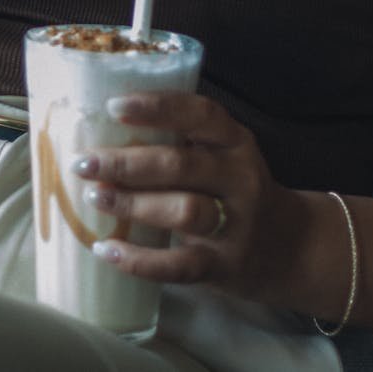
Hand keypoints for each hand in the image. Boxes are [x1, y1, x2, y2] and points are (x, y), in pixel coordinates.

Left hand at [73, 91, 310, 305]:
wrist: (289, 246)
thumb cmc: (235, 188)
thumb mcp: (223, 154)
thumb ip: (183, 139)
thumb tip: (104, 125)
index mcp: (236, 141)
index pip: (200, 114)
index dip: (157, 107)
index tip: (113, 106)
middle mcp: (240, 178)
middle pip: (181, 164)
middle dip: (127, 163)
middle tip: (84, 162)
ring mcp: (236, 224)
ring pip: (183, 210)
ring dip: (133, 204)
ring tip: (93, 197)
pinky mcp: (224, 266)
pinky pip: (179, 265)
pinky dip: (139, 260)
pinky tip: (106, 249)